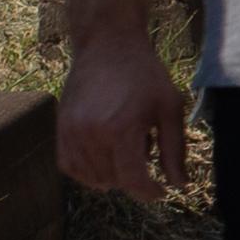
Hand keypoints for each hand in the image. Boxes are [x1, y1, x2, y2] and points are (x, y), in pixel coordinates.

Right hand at [57, 29, 191, 197]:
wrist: (108, 46)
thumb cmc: (145, 75)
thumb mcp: (170, 109)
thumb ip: (175, 150)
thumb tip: (181, 185)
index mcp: (121, 129)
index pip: (132, 180)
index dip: (149, 192)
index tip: (162, 192)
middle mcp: (90, 134)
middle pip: (113, 180)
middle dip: (134, 178)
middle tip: (146, 150)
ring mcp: (70, 133)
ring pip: (91, 177)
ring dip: (112, 175)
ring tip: (126, 146)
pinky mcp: (59, 129)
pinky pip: (69, 166)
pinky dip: (87, 171)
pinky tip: (105, 156)